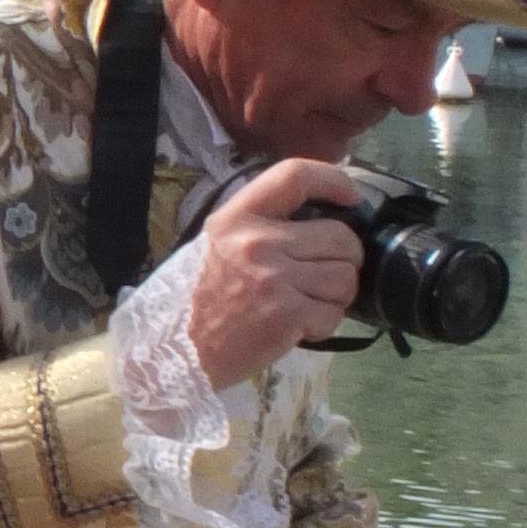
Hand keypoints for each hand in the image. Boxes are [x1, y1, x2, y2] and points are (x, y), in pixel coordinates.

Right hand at [184, 162, 371, 388]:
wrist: (176, 350)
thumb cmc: (199, 296)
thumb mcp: (218, 244)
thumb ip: (261, 224)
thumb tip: (321, 215)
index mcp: (237, 218)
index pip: (295, 176)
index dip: (333, 180)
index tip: (350, 196)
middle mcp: (257, 242)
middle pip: (340, 236)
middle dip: (345, 257)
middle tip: (325, 273)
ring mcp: (275, 279)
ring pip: (345, 277)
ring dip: (336, 294)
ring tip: (309, 302)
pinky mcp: (288, 315)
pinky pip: (334, 313)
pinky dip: (324, 323)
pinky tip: (298, 326)